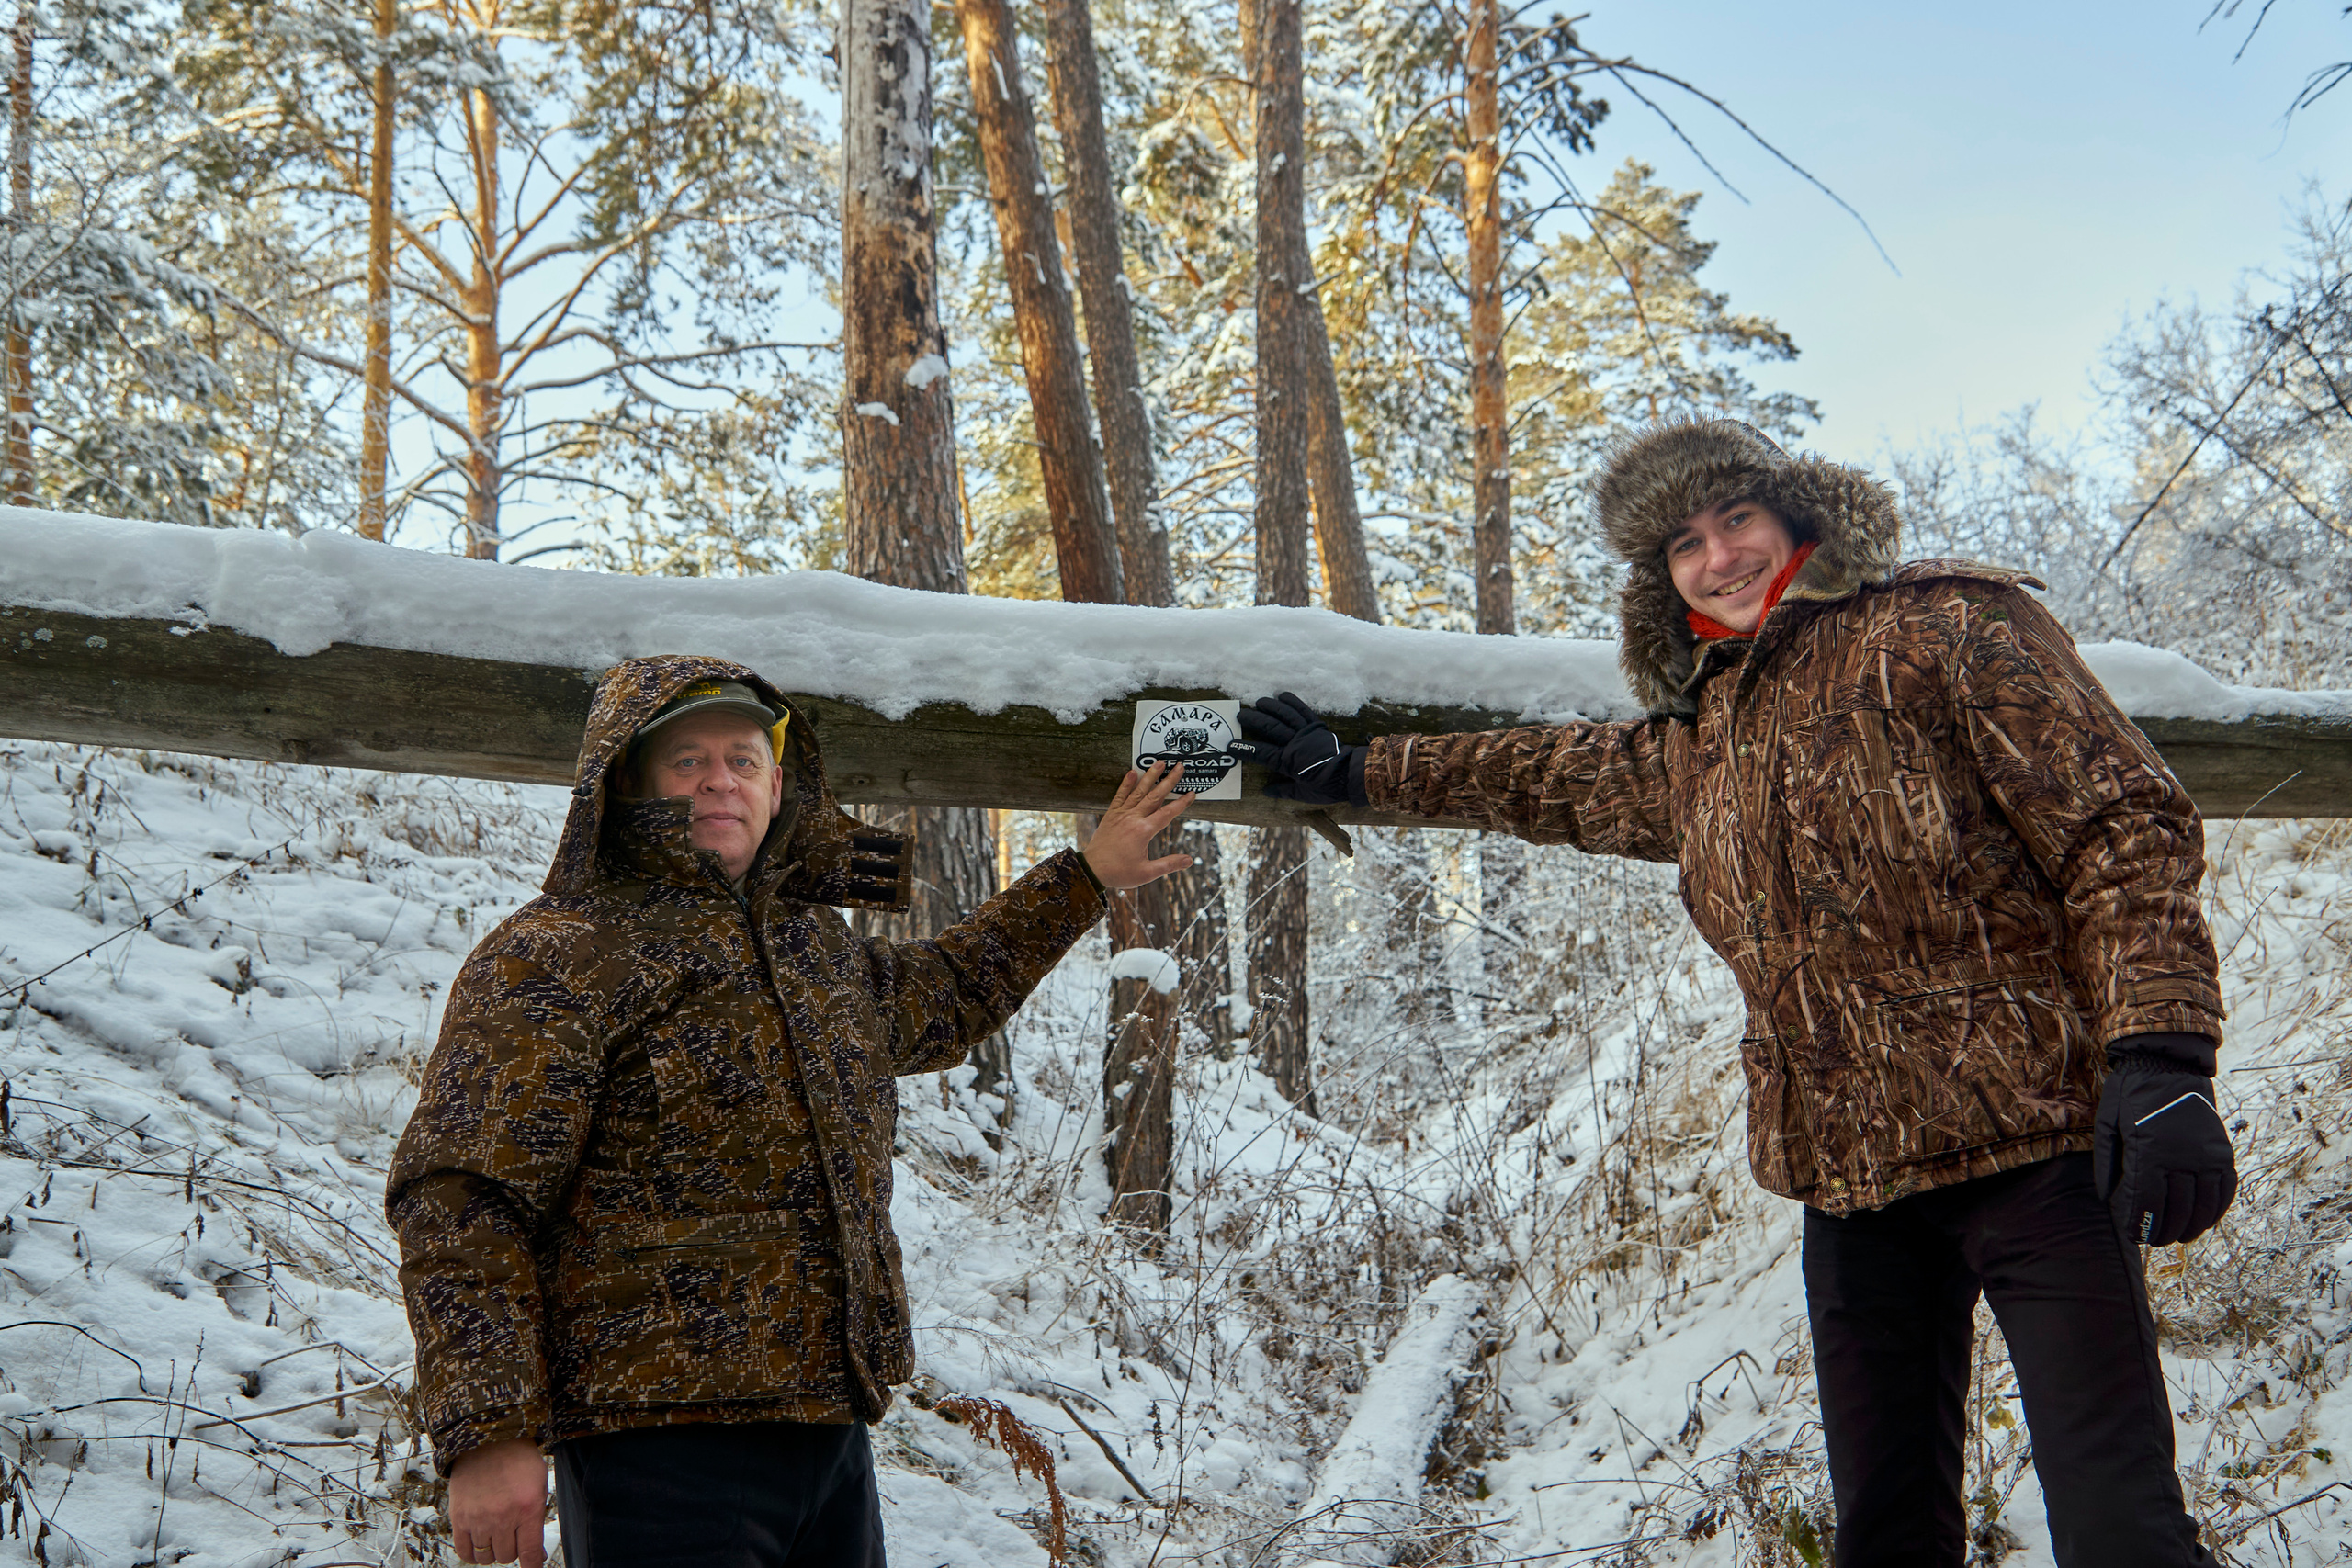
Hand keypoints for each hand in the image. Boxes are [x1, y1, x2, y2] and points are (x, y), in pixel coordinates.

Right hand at [448, 1439, 548, 1567]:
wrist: (488, 1439)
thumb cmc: (518, 1461)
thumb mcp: (539, 1486)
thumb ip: (537, 1520)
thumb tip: (537, 1555)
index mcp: (528, 1508)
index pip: (530, 1553)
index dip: (533, 1566)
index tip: (533, 1567)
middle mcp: (503, 1517)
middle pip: (508, 1556)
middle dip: (513, 1549)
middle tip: (513, 1534)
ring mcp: (479, 1518)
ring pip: (486, 1557)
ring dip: (493, 1551)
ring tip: (496, 1535)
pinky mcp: (459, 1517)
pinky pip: (464, 1552)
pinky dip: (472, 1554)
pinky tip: (479, 1544)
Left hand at [1081, 761, 1195, 890]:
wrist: (1091, 870)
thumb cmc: (1119, 872)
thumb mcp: (1146, 873)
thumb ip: (1169, 864)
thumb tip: (1189, 860)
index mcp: (1144, 831)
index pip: (1168, 813)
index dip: (1181, 803)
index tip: (1192, 793)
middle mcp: (1133, 818)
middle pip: (1155, 796)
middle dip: (1169, 780)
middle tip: (1179, 767)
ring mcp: (1121, 814)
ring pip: (1139, 791)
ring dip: (1150, 776)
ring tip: (1159, 762)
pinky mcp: (1111, 815)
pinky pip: (1120, 796)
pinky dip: (1126, 784)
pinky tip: (1131, 772)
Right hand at [1231, 693, 1361, 806]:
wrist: (1350, 775)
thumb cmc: (1326, 787)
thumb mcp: (1303, 794)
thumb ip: (1283, 791)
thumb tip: (1266, 791)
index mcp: (1289, 762)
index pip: (1261, 753)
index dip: (1244, 749)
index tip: (1230, 746)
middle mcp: (1295, 744)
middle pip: (1270, 727)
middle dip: (1253, 720)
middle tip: (1240, 715)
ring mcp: (1306, 732)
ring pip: (1285, 715)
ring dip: (1270, 706)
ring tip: (1257, 702)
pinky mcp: (1317, 726)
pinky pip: (1302, 710)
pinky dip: (1291, 701)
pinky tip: (1281, 695)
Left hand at [2095, 1044, 2236, 1246]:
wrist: (2168, 1065)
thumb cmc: (2131, 1095)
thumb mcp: (2108, 1123)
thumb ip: (2107, 1162)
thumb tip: (2107, 1199)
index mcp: (2149, 1151)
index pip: (2147, 1201)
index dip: (2140, 1224)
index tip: (2134, 1236)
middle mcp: (2181, 1156)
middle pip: (2176, 1208)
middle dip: (2164, 1231)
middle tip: (2154, 1241)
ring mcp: (2206, 1154)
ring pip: (2204, 1204)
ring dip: (2192, 1226)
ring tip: (2180, 1237)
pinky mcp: (2222, 1150)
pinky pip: (2225, 1189)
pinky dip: (2217, 1209)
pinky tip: (2206, 1220)